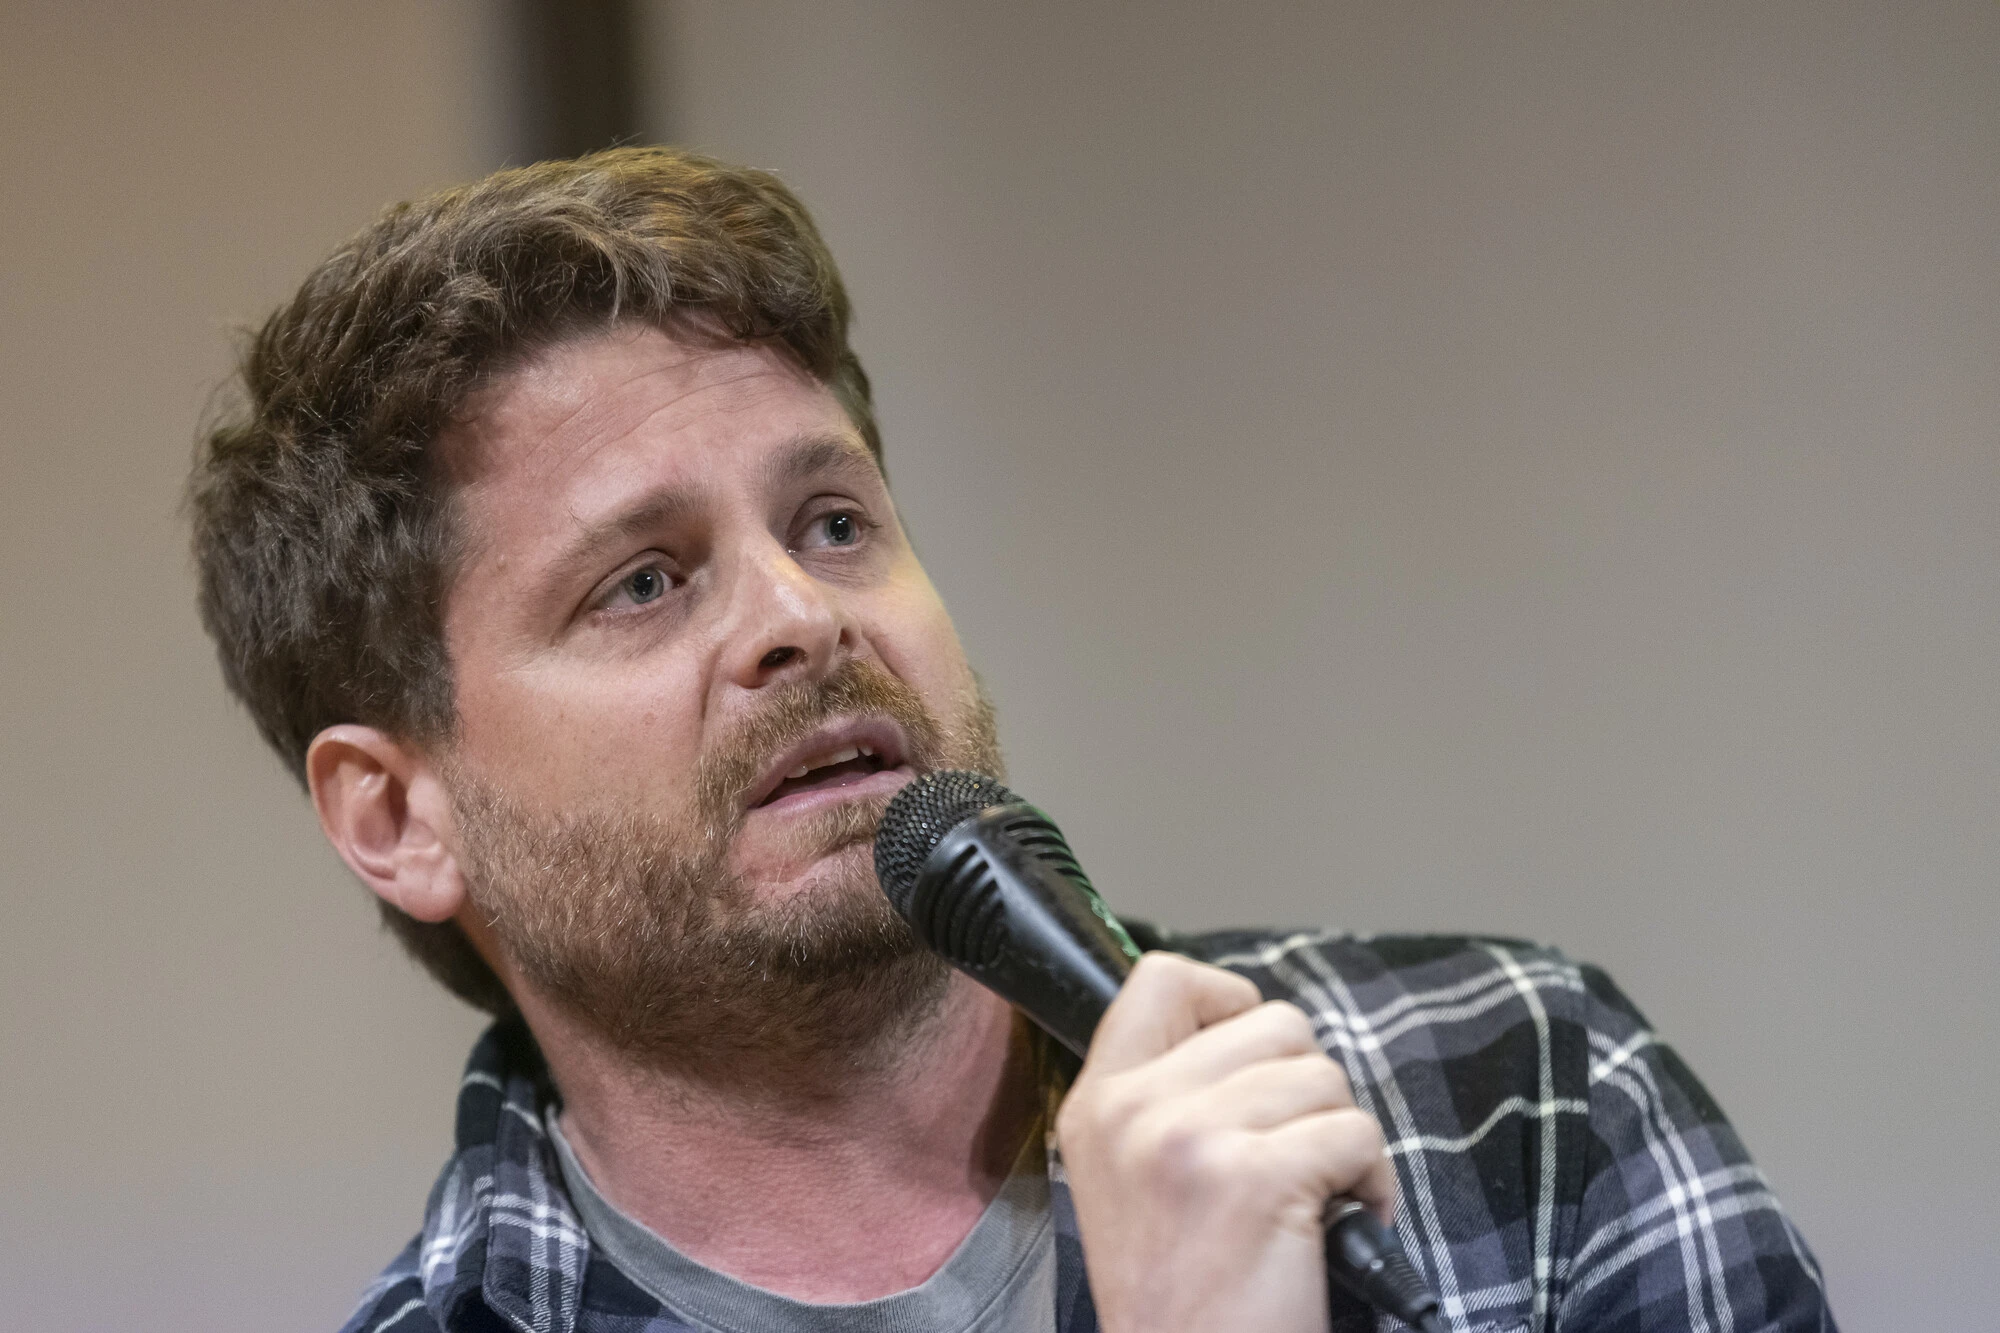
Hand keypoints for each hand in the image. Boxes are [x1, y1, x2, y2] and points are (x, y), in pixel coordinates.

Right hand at [1054, 953, 1393, 1332]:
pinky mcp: (1253, 1179)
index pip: (1161, 977)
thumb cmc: (1182, 1298)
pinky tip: (1345, 1219)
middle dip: (1306, 1085)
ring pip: (1323, 1075)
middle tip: (1293, 1151)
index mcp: (1098, 1103)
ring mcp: (1190, 1139)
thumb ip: (1163, 1097)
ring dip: (1341, 1134)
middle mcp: (1133, 1109)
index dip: (1228, 1000)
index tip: (1252, 1062)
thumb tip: (1245, 1030)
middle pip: (1272, 1021)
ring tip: (1317, 1193)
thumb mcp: (1130, 1180)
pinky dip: (1373, 1180)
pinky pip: (1356, 1132)